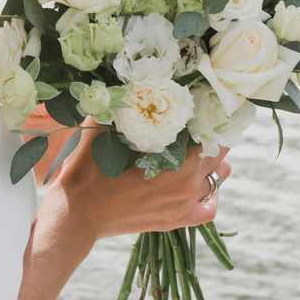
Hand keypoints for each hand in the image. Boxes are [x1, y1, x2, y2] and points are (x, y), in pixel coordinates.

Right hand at [35, 116, 229, 242]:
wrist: (78, 213)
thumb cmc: (90, 168)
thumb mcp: (104, 127)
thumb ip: (122, 102)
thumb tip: (132, 78)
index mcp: (178, 160)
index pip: (216, 134)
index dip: (213, 118)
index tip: (204, 107)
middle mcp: (188, 185)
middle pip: (221, 154)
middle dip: (212, 138)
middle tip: (196, 127)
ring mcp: (184, 206)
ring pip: (219, 179)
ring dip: (212, 165)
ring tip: (195, 153)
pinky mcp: (175, 221)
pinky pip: (209, 210)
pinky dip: (210, 196)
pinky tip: (197, 185)